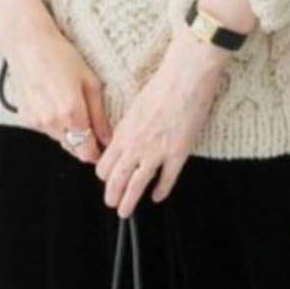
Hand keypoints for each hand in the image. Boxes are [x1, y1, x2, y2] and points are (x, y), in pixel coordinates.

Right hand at [1, 19, 113, 163]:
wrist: (28, 45)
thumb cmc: (61, 56)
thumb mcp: (90, 82)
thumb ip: (100, 116)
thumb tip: (108, 138)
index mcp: (72, 113)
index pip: (87, 152)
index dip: (97, 152)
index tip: (103, 146)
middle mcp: (52, 123)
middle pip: (74, 149)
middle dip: (84, 142)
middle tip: (91, 123)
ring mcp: (37, 123)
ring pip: (60, 140)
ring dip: (69, 132)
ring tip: (71, 105)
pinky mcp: (26, 119)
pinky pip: (46, 130)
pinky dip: (54, 123)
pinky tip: (55, 102)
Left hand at [95, 27, 231, 216]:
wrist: (185, 77)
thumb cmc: (161, 85)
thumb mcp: (135, 106)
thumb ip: (129, 127)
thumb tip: (124, 140)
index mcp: (124, 132)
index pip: (105, 163)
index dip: (104, 175)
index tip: (106, 179)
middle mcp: (136, 145)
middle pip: (116, 179)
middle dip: (112, 194)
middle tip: (111, 203)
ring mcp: (156, 152)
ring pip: (136, 185)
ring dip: (129, 201)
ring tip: (125, 211)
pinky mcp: (178, 153)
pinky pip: (166, 180)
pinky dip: (161, 191)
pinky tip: (157, 197)